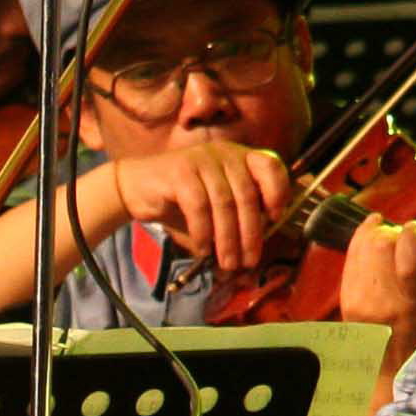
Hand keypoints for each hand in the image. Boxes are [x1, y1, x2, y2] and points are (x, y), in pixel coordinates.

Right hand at [105, 141, 292, 275]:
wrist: (137, 187)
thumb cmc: (181, 200)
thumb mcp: (216, 203)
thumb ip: (238, 214)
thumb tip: (256, 245)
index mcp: (239, 157)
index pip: (270, 166)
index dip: (278, 191)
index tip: (275, 217)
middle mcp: (224, 153)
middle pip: (246, 194)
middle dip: (250, 232)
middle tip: (248, 260)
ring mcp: (202, 159)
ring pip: (224, 203)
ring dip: (227, 238)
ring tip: (227, 262)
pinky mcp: (181, 171)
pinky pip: (198, 206)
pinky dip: (203, 232)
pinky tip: (203, 249)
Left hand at [336, 215, 415, 374]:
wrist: (383, 361)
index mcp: (409, 302)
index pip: (408, 259)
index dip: (410, 235)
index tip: (415, 228)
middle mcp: (381, 298)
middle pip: (381, 247)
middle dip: (391, 233)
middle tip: (399, 234)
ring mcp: (359, 297)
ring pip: (363, 249)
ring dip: (374, 233)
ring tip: (383, 227)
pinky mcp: (345, 295)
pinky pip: (350, 257)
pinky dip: (359, 240)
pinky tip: (368, 231)